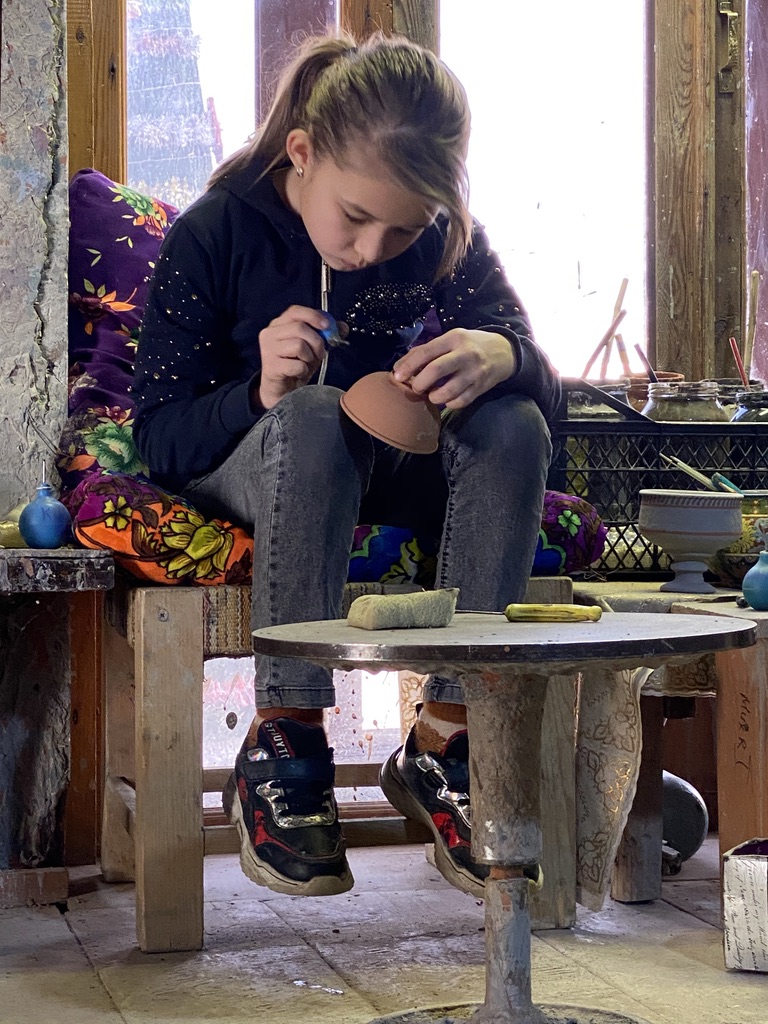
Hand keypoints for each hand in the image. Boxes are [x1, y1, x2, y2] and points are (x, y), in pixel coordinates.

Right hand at [256, 305, 330, 408]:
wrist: (282, 390)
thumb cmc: (296, 365)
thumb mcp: (313, 347)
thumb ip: (326, 335)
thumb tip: (342, 326)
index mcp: (279, 325)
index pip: (295, 311)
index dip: (312, 316)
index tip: (327, 325)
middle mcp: (270, 334)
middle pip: (299, 327)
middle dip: (316, 341)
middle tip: (320, 354)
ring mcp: (268, 350)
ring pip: (298, 345)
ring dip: (309, 357)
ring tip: (306, 363)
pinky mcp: (271, 367)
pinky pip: (296, 365)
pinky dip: (303, 370)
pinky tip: (299, 373)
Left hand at [392, 329, 516, 408]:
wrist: (504, 352)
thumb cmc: (469, 345)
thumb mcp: (450, 339)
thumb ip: (426, 351)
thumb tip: (399, 368)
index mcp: (454, 338)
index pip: (426, 352)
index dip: (408, 366)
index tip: (397, 376)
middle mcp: (465, 354)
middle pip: (435, 370)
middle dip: (419, 383)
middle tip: (416, 387)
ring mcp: (474, 373)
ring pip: (447, 391)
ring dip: (433, 397)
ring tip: (431, 394)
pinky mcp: (481, 388)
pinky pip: (459, 402)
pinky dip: (448, 404)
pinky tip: (447, 398)